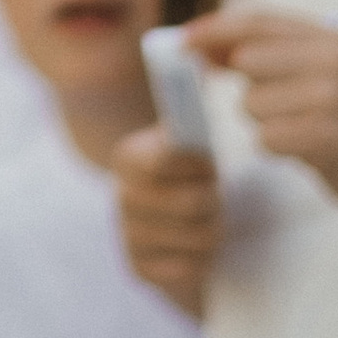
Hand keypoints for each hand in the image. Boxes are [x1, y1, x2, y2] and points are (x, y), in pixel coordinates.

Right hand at [112, 124, 220, 314]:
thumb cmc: (192, 183)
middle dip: (214, 203)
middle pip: (192, 203)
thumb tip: (193, 67)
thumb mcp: (190, 151)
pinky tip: (193, 252)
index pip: (167, 157)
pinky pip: (187, 268)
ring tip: (208, 225)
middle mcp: (122, 195)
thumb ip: (189, 123)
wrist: (179, 237)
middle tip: (215, 200)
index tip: (211, 166)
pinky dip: (200, 262)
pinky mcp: (138, 269)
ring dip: (212, 233)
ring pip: (197, 238)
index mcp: (130, 157)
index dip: (199, 164)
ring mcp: (128, 235)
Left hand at [189, 8, 337, 211]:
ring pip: (252, 105)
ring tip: (301, 130)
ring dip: (265, 124)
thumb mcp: (312, 71)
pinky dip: (275, 149)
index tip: (181, 41)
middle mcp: (331, 60)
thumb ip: (263, 55)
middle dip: (249, 90)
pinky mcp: (329, 138)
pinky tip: (305, 150)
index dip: (214, 28)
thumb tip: (198, 47)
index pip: (256, 20)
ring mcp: (332, 98)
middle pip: (247, 63)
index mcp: (326, 37)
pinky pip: (266, 139)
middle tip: (278, 108)